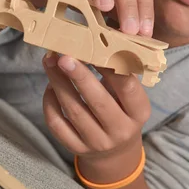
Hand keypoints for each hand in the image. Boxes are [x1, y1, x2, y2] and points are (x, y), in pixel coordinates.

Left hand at [42, 51, 150, 179]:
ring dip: (59, 83)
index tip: (95, 48)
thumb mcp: (131, 97)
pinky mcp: (76, 148)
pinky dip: (50, 103)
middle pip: (98, 101)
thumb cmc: (123, 111)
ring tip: (49, 62)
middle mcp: (120, 130)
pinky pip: (57, 124)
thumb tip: (102, 37)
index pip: (127, 88)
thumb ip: (120, 73)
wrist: (116, 151)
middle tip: (63, 56)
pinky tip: (50, 86)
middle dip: (79, 76)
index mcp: (139, 113)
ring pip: (74, 111)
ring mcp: (97, 142)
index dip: (110, 68)